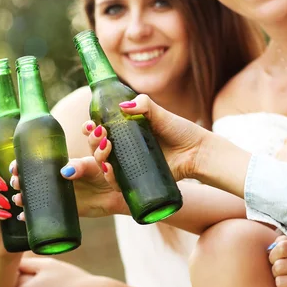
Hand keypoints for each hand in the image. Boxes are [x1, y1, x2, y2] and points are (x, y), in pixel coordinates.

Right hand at [9, 155, 128, 218]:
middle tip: (15, 181)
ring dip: (23, 196)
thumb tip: (65, 172)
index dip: (23, 160)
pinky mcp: (64, 207)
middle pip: (31, 175)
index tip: (14, 165)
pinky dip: (32, 215)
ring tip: (18, 200)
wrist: (121, 193)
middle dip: (20, 178)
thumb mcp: (94, 165)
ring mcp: (59, 192)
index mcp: (63, 160)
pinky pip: (45, 210)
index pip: (37, 157)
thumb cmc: (109, 172)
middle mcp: (57, 175)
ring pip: (35, 193)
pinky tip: (21, 217)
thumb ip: (82, 165)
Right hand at [86, 94, 207, 182]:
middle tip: (101, 134)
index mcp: (124, 132)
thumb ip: (143, 104)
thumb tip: (122, 106)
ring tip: (106, 147)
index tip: (90, 124)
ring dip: (98, 156)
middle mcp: (123, 149)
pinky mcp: (135, 180)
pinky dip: (110, 176)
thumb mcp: (160, 113)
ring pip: (103, 165)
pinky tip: (109, 169)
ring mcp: (128, 165)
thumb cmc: (179, 131)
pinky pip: (117, 182)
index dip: (90, 129)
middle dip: (92, 141)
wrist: (196, 151)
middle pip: (96, 148)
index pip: (99, 131)